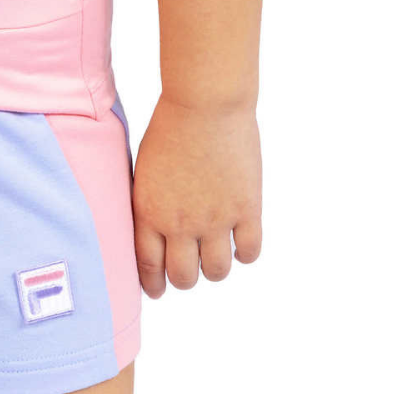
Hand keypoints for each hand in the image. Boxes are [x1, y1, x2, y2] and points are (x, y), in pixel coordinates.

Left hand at [132, 95, 261, 297]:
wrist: (204, 104)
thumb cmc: (169, 127)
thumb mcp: (145, 168)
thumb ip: (149, 202)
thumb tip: (153, 231)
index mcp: (149, 210)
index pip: (147, 265)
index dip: (152, 284)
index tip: (157, 289)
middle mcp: (180, 222)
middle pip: (183, 276)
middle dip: (183, 278)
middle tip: (188, 268)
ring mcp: (215, 219)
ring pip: (217, 271)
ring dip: (214, 267)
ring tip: (214, 253)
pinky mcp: (246, 210)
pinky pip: (249, 252)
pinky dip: (244, 253)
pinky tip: (239, 240)